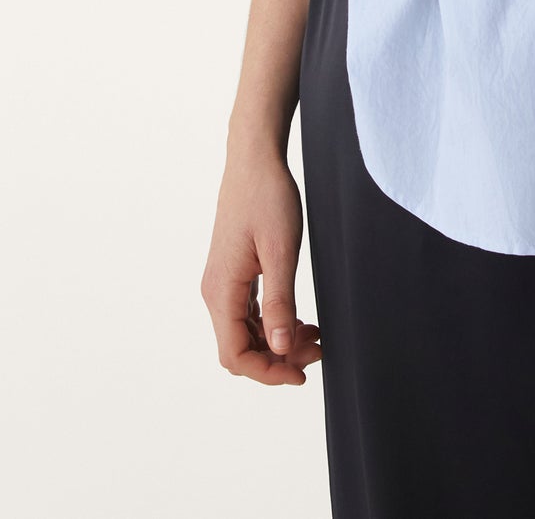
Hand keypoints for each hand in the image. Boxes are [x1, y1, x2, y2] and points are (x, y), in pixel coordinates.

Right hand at [203, 145, 323, 384]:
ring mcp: (223, 283)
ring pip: (246, 332)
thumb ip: (280, 301)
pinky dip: (273, 323)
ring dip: (278, 342)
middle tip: (318, 351)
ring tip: (315, 336)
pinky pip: (250, 313)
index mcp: (222, 291)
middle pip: (240, 348)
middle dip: (277, 358)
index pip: (236, 355)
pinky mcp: (234, 273)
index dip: (267, 372)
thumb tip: (279, 349)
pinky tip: (299, 320)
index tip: (301, 375)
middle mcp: (216, 292)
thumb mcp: (281, 250)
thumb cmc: (268, 198)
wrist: (255, 160)